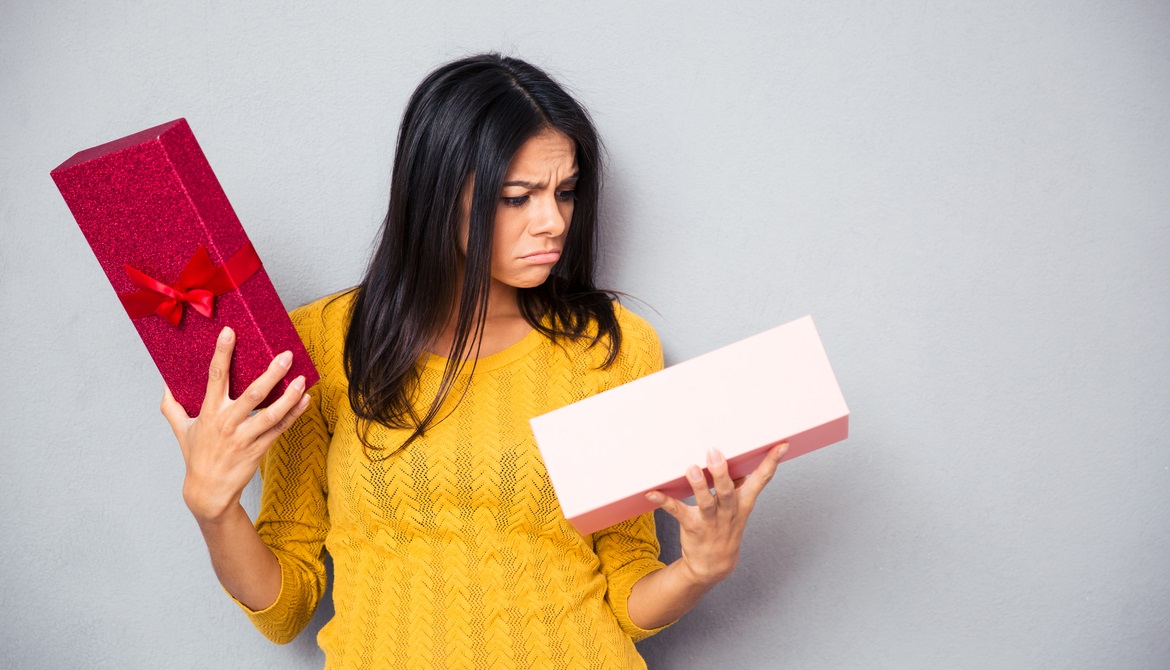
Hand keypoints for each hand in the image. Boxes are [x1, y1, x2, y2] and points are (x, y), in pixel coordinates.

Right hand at [160, 326, 310, 522]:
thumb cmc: (196, 456)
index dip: (223, 353)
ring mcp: (245, 437)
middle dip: (271, 373)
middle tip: (286, 354)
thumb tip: (165, 383)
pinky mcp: (259, 448)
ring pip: (271, 413)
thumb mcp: (181, 429)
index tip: (230, 332)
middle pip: (253, 394)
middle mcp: (228, 423)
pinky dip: (295, 414)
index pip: (216, 377)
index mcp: (209, 412)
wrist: (208, 491)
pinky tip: (305, 400)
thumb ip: (172, 405)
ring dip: (289, 396)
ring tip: (302, 379)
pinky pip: (280, 429)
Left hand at [645, 441, 788, 586]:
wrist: (714, 566)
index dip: (771, 462)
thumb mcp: (739, 506)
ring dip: (698, 486)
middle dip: (722, 473)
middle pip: (728, 491)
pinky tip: (651, 492)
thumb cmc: (725, 527)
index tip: (780, 444)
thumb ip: (739, 482)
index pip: (761, 480)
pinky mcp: (692, 527)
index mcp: (743, 502)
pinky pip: (677, 512)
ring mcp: (710, 521)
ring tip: (692, 469)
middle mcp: (729, 511)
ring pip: (706, 502)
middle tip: (715, 453)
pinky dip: (663, 502)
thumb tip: (738, 455)